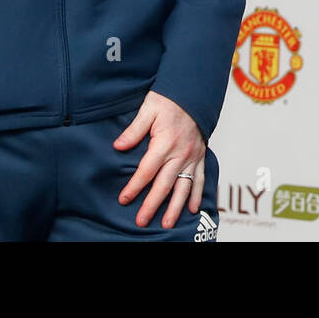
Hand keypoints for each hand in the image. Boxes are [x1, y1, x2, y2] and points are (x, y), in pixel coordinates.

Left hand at [113, 90, 205, 228]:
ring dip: (175, 207)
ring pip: (184, 187)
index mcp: (165, 142)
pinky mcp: (200, 156)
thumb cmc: (170, 100)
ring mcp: (193, 156)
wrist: (194, 93)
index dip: (134, 186)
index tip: (124, 199)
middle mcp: (181, 153)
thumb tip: (118, 146)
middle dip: (152, 204)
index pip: (147, 170)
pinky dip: (197, 195)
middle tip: (142, 221)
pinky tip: (192, 208)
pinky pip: (199, 179)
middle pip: (164, 184)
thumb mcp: (148, 109)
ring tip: (168, 223)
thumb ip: (134, 130)